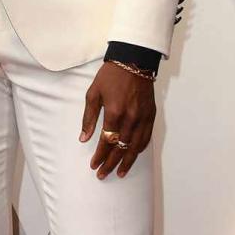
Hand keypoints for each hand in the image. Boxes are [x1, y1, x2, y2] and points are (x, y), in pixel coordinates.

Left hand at [79, 62, 154, 178]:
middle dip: (111, 163)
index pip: (106, 142)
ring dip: (127, 161)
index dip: (100, 156)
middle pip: (121, 148)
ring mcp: (143, 117)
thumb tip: (83, 138)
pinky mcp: (151, 115)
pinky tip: (133, 155)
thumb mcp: (93, 94)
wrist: (134, 60)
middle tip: (103, 174)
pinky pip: (146, 137)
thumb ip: (89, 118)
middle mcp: (131, 118)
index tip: (94, 165)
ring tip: (120, 172)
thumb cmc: (111, 76)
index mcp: (115, 112)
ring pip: (136, 146)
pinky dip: (139, 149)